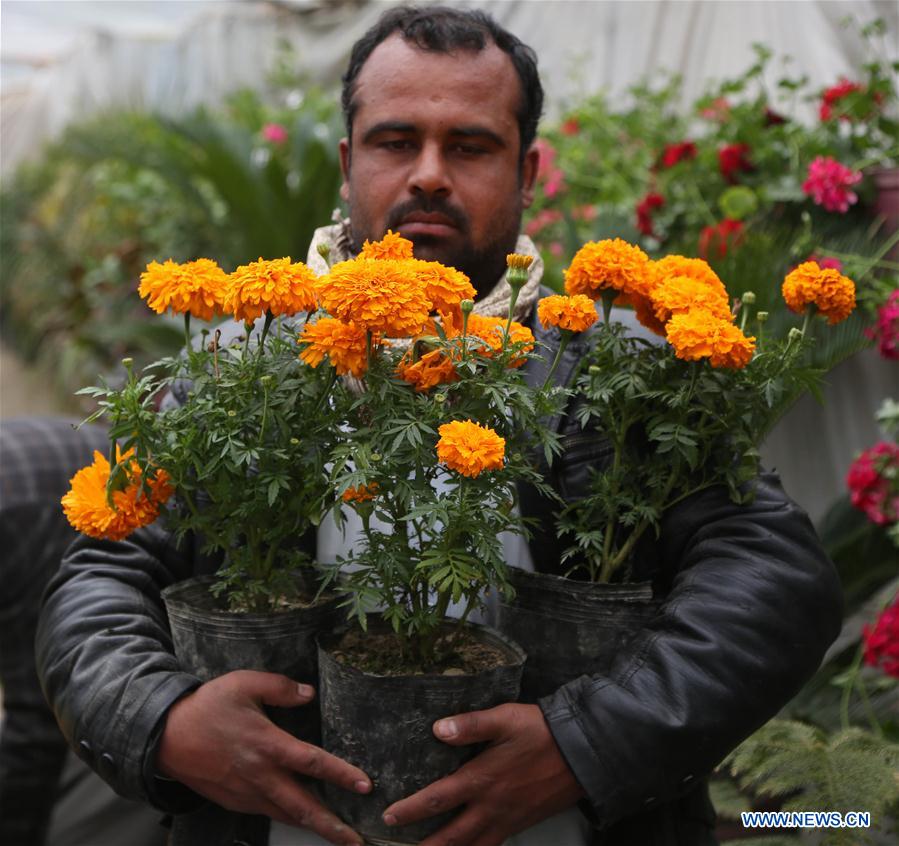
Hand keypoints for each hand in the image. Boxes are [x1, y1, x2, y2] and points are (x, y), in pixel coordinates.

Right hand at [157, 670, 370, 845]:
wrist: (166, 737)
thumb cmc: (207, 706)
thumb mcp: (245, 684)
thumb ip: (280, 688)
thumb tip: (309, 693)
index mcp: (267, 745)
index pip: (312, 763)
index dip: (341, 774)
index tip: (365, 785)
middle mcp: (260, 776)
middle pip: (303, 807)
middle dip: (332, 827)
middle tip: (357, 841)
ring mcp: (247, 794)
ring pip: (286, 816)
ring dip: (314, 827)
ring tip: (339, 836)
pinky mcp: (235, 802)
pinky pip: (268, 813)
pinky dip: (289, 819)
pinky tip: (303, 818)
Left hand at [382, 703, 584, 845]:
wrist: (581, 752)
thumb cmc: (540, 731)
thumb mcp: (505, 718)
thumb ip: (471, 725)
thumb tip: (437, 729)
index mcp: (482, 779)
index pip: (439, 799)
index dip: (412, 810)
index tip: (389, 816)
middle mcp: (491, 806)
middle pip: (451, 837)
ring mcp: (507, 819)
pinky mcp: (520, 823)